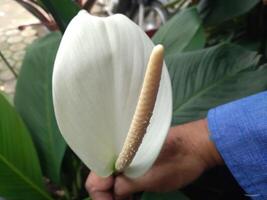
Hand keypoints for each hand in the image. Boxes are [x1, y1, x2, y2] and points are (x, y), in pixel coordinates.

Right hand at [85, 119, 222, 199]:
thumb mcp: (152, 178)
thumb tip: (114, 192)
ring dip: (117, 195)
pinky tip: (133, 198)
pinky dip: (126, 190)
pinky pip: (124, 177)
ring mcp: (128, 157)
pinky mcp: (136, 161)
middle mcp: (119, 153)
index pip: (95, 179)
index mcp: (119, 153)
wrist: (197, 145)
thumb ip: (126, 185)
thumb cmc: (178, 161)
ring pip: (113, 179)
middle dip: (109, 197)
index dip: (102, 197)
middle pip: (102, 180)